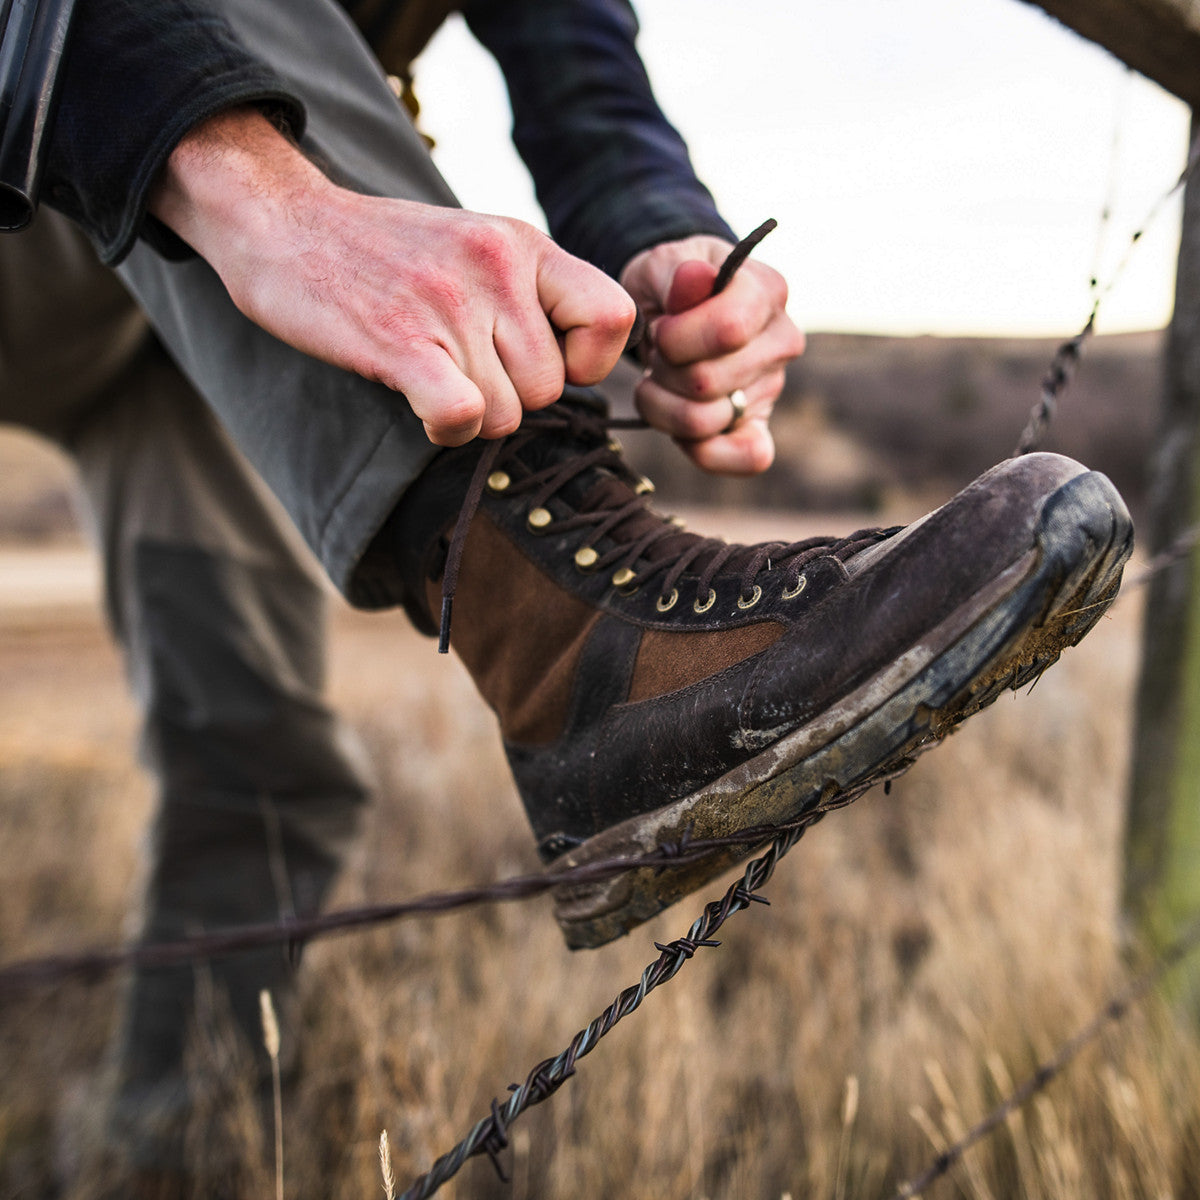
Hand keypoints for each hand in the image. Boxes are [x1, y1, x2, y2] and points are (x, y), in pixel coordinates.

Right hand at [149, 108, 635, 445]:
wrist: (286, 223)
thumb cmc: (387, 253)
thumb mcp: (477, 246)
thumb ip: (532, 295)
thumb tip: (577, 368)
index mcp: (523, 244)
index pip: (614, 317)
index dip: (589, 362)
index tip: (547, 360)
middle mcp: (496, 268)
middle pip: (550, 389)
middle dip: (510, 397)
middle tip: (461, 367)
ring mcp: (449, 304)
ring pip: (508, 415)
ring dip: (471, 415)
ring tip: (430, 373)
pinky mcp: (400, 342)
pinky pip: (465, 418)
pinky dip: (448, 430)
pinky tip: (423, 407)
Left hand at [619, 235, 804, 474]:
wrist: (671, 310)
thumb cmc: (668, 286)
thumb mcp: (662, 265)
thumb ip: (676, 272)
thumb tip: (697, 277)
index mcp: (766, 290)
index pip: (727, 330)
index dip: (675, 337)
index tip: (660, 327)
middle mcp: (782, 340)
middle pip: (705, 382)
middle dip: (663, 370)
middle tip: (659, 354)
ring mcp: (772, 387)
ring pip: (704, 421)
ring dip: (663, 406)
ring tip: (660, 380)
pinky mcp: (758, 427)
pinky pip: (748, 458)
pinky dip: (705, 452)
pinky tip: (680, 430)